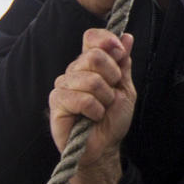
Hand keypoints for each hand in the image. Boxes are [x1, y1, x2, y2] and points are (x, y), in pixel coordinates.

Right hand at [49, 29, 135, 183]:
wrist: (104, 147)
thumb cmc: (113, 118)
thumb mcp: (125, 87)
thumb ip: (124, 62)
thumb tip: (126, 37)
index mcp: (90, 63)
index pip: (92, 37)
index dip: (108, 41)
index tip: (120, 53)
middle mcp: (74, 70)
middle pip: (94, 56)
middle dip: (112, 77)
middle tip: (111, 94)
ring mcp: (63, 85)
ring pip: (90, 79)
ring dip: (104, 98)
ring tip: (102, 109)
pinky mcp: (56, 103)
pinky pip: (81, 98)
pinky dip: (94, 110)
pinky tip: (92, 117)